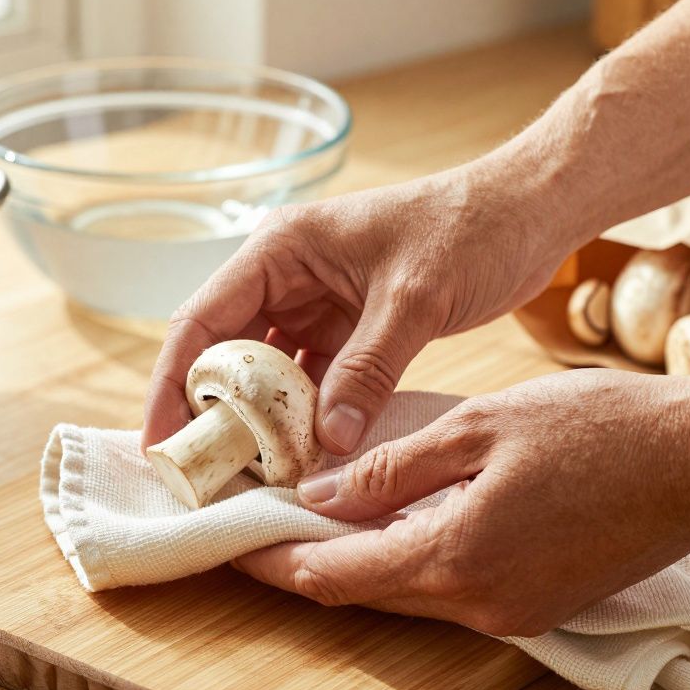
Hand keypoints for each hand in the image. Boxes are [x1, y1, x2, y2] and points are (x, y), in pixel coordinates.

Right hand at [143, 163, 576, 454]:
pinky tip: (302, 459)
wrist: (529, 212)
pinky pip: (310, 381)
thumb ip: (368, 369)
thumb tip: (328, 444)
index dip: (173, 383)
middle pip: (225, 352)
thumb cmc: (471, 229)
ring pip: (266, 373)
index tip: (160, 441)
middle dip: (211, 412)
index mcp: (282, 249)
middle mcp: (288, 276)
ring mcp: (317, 304)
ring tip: (246, 478)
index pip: (203, 320)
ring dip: (259, 422)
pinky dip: (303, 419)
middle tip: (201, 475)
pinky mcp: (349, 329)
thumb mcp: (415, 298)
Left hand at [232, 369, 689, 636]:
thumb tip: (319, 495)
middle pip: (363, 594)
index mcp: (456, 558)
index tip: (228, 538)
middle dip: (305, 562)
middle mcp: (479, 604)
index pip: (333, 575)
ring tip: (309, 517)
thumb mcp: (480, 428)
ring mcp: (513, 611)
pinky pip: (448, 589)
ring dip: (355, 562)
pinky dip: (406, 561)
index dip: (274, 558)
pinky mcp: (537, 603)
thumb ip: (392, 468)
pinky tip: (386, 523)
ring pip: (405, 593)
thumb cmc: (600, 429)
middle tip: (258, 522)